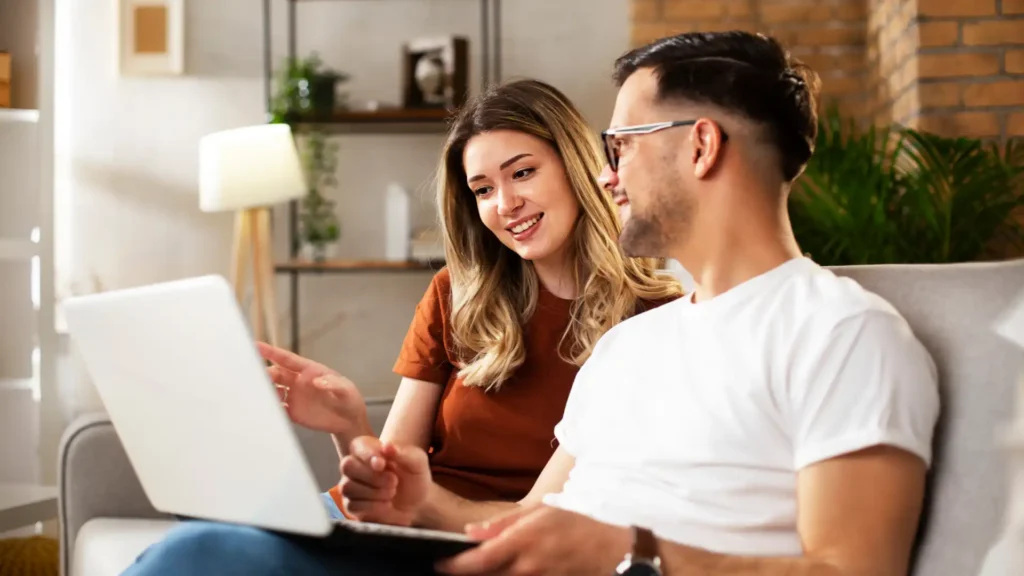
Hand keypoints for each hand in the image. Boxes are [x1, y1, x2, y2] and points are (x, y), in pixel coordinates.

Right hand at [258, 342, 368, 439]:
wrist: (348, 421)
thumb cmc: (349, 400)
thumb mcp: (346, 390)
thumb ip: (333, 384)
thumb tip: (317, 381)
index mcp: (309, 370)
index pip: (287, 359)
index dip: (271, 352)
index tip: (255, 346)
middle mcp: (297, 381)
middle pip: (276, 374)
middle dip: (265, 375)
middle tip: (258, 380)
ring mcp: (293, 396)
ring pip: (272, 390)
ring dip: (264, 391)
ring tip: (258, 396)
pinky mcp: (292, 412)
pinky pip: (276, 408)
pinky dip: (268, 409)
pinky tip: (263, 411)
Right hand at [339, 436, 431, 526]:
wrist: (418, 503)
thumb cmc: (415, 476)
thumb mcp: (417, 462)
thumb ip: (404, 453)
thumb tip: (387, 446)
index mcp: (368, 448)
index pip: (358, 446)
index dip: (368, 455)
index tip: (383, 464)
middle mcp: (355, 464)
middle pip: (347, 466)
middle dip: (372, 476)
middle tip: (394, 481)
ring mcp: (350, 485)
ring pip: (348, 487)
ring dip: (374, 492)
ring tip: (392, 492)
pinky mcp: (351, 505)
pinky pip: (352, 505)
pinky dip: (373, 506)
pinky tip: (386, 504)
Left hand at [437, 505, 630, 575]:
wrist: (613, 549)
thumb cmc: (575, 525)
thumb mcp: (539, 511)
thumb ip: (502, 524)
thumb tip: (470, 532)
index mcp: (523, 543)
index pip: (478, 561)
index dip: (455, 566)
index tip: (440, 565)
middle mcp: (528, 569)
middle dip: (469, 573)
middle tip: (457, 568)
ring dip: (492, 575)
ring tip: (486, 568)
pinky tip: (505, 572)